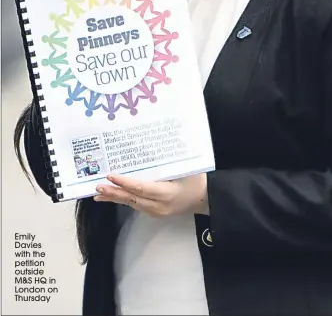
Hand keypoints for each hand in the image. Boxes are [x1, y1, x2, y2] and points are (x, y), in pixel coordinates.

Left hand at [94, 173, 208, 216]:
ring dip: (115, 198)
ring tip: (99, 193)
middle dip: (114, 192)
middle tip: (98, 186)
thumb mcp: (186, 168)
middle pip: (132, 198)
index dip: (124, 182)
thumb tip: (151, 146)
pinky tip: (115, 196)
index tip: (111, 175)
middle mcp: (159, 206)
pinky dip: (124, 199)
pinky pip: (137, 205)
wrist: (206, 199)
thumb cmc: (197, 181)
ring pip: (132, 203)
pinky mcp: (156, 213)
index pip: (141, 188)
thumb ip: (169, 162)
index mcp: (166, 193)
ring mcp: (157, 211)